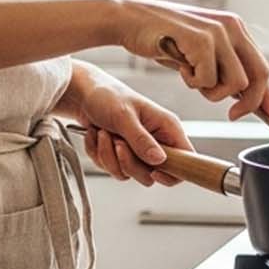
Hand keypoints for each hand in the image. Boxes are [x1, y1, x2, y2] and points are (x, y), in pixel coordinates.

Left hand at [68, 67, 192, 186]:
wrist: (83, 93)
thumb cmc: (107, 96)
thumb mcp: (124, 116)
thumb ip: (141, 140)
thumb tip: (159, 160)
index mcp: (166, 127)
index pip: (186, 159)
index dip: (173, 172)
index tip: (153, 172)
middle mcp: (156, 140)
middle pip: (151, 174)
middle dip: (128, 162)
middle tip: (117, 142)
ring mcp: (138, 150)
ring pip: (129, 173)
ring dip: (109, 156)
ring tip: (103, 133)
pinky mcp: (122, 155)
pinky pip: (113, 169)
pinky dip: (99, 154)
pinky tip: (96, 135)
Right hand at [114, 0, 268, 122]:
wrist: (130, 20)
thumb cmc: (163, 39)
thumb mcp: (200, 56)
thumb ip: (224, 72)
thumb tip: (249, 101)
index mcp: (236, 28)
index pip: (262, 67)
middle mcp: (232, 26)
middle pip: (259, 76)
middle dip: (249, 103)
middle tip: (232, 115)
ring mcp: (218, 31)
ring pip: (236, 83)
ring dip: (212, 92)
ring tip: (191, 77)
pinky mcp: (201, 39)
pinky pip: (209, 80)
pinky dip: (193, 82)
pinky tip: (180, 66)